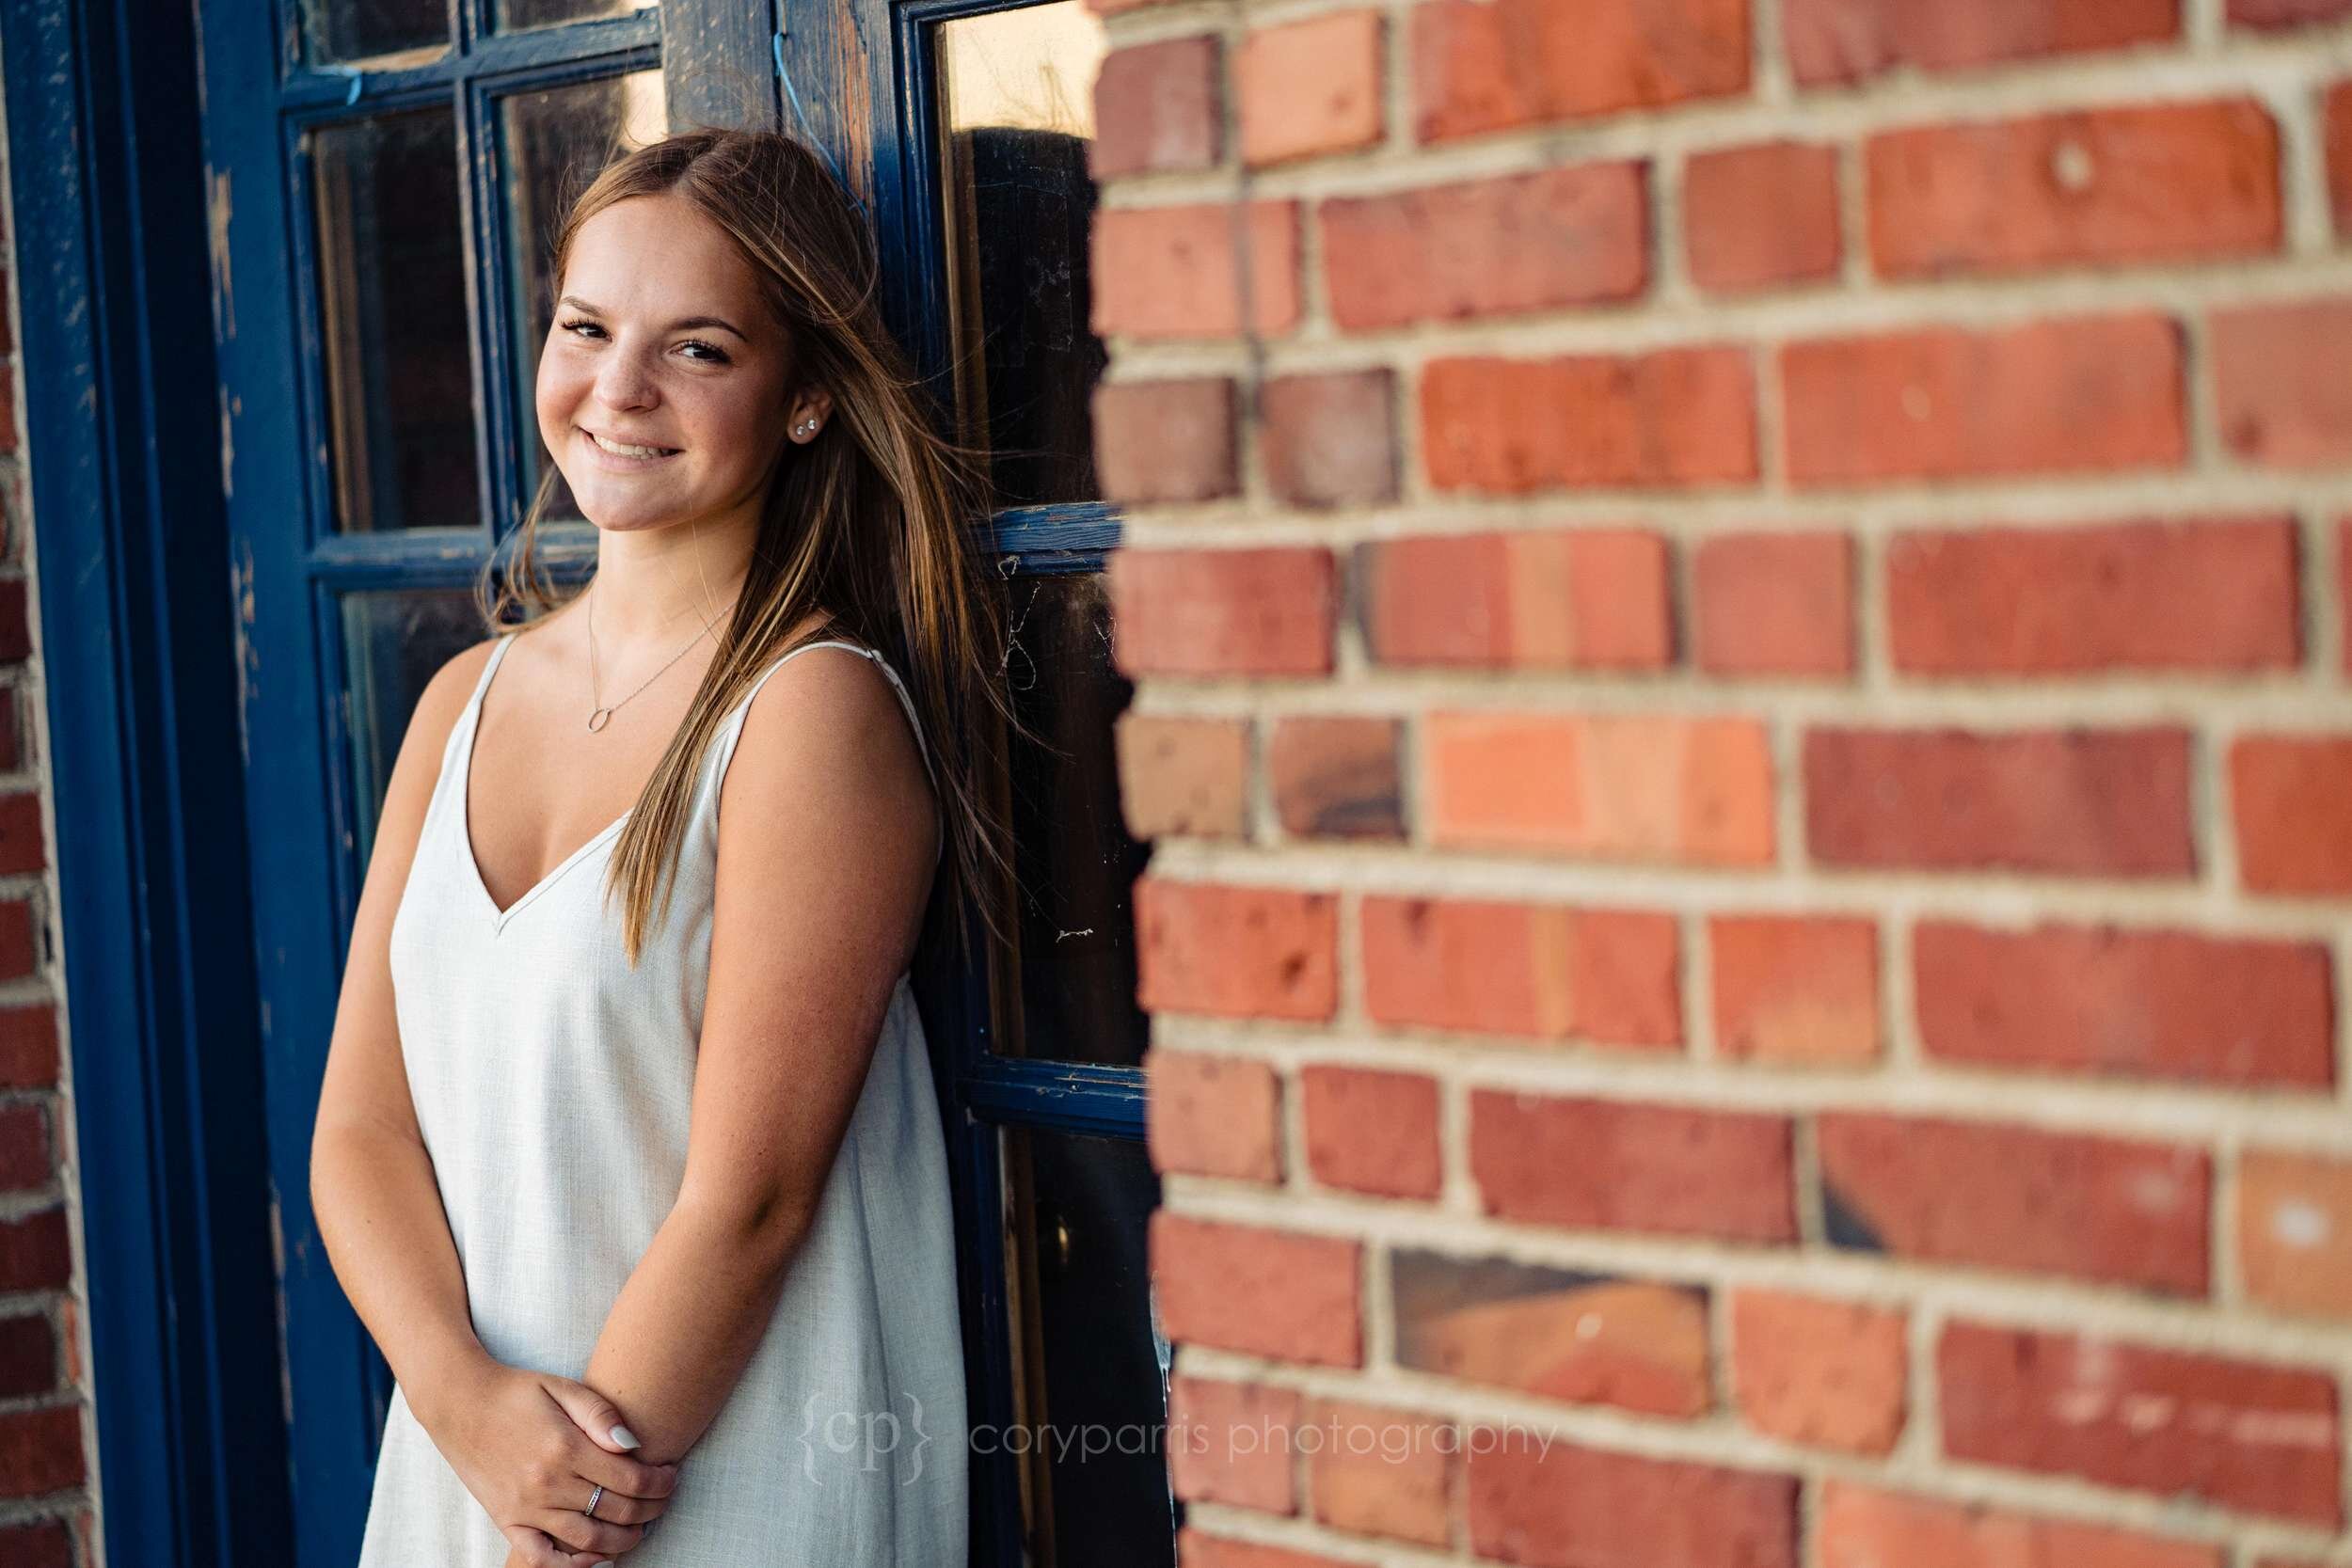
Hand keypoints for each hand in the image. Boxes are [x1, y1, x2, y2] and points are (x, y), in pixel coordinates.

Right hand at [424, 1361, 678, 1565]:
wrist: (460, 1402)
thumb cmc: (517, 1391)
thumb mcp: (562, 1387)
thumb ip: (600, 1415)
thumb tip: (634, 1446)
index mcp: (565, 1448)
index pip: (631, 1480)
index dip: (660, 1483)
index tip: (671, 1476)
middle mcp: (547, 1483)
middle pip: (616, 1511)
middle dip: (651, 1509)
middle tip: (663, 1501)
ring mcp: (525, 1507)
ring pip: (588, 1538)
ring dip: (624, 1539)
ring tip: (640, 1529)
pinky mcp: (507, 1521)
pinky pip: (542, 1557)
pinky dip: (572, 1566)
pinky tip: (598, 1560)